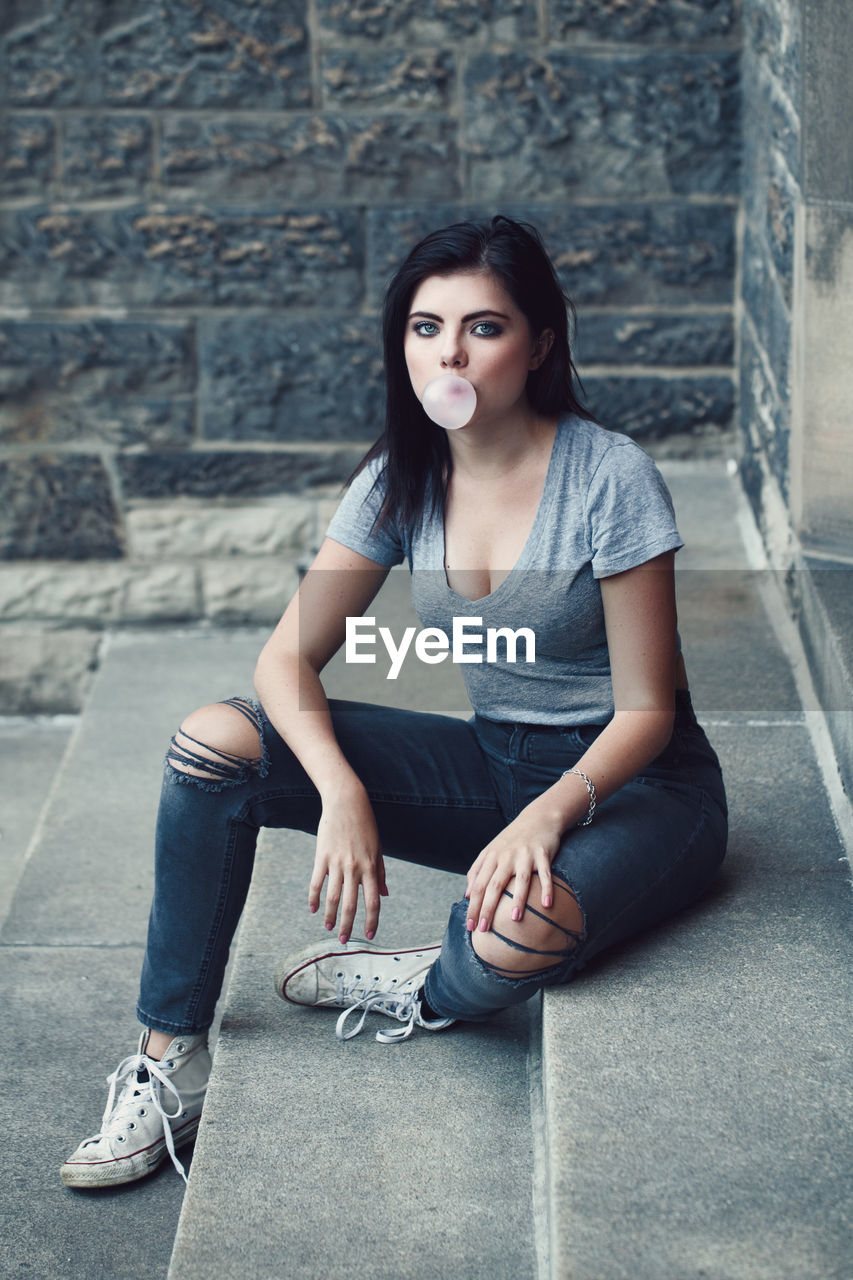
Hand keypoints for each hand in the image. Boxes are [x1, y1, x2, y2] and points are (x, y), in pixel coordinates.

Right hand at [308, 789, 387, 943]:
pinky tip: (313, 910)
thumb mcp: (378, 848)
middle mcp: (354, 868)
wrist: (346, 802)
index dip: (371, 921)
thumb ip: (380, 873)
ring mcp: (336, 863)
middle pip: (351, 904)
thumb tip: (385, 895)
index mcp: (371, 867)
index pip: (373, 901)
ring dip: (329, 916)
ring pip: (332, 897)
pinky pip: (317, 882)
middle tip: (344, 941)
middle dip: (347, 926)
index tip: (369, 935)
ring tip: (328, 928)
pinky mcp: (321, 857)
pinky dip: (314, 898)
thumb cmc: (365, 825)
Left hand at [465, 805, 563, 934]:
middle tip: (484, 929)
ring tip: (513, 919)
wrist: (537, 818)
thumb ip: (477, 871)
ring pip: (520, 880)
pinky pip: (544, 874)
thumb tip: (467, 895)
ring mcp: (524, 855)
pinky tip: (547, 904)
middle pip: (494, 886)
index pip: (478, 886)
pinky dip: (547, 888)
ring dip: (518, 900)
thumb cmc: (512, 839)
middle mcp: (505, 856)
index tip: (470, 926)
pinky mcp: (542, 854)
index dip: (473, 907)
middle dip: (487, 908)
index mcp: (491, 857)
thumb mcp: (491, 851)